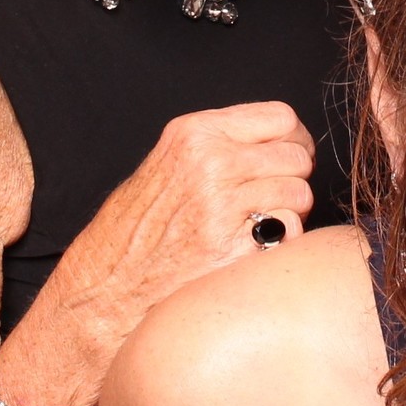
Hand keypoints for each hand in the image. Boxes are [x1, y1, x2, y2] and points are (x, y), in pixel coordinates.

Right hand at [62, 103, 315, 346]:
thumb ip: (218, 146)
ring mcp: (224, 208)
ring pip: (300, 195)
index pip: (281, 117)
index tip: (287, 157)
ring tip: (257, 226)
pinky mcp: (235, 250)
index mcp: (195, 134)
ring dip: (290, 213)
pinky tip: (253, 250)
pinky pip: (291, 234)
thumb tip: (275, 144)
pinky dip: (282, 244)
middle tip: (270, 199)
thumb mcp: (167, 163)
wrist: (105, 288)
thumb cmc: (133, 231)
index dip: (293, 140)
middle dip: (293, 178)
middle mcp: (212, 164)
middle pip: (297, 157)